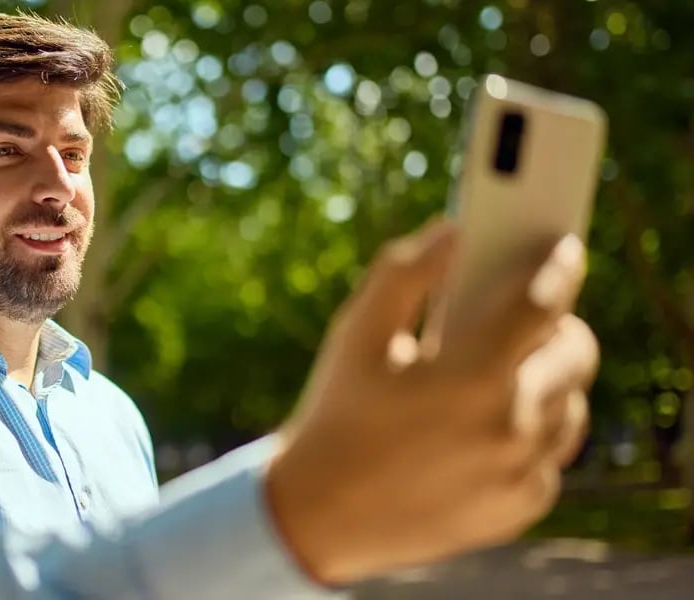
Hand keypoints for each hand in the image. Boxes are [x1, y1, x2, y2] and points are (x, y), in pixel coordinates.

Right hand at [262, 217, 597, 585]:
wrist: (320, 516)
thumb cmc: (336, 416)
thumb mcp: (354, 335)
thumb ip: (402, 273)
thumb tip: (450, 231)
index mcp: (473, 376)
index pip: (544, 303)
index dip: (559, 267)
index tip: (563, 249)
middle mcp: (511, 427)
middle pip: (576, 353)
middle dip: (557, 327)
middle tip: (526, 320)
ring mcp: (521, 473)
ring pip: (571, 406)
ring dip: (548, 382)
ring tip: (503, 375)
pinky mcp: (521, 507)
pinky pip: (552, 455)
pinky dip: (532, 435)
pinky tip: (488, 427)